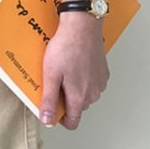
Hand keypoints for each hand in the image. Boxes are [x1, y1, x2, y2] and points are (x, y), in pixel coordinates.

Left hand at [39, 11, 109, 129]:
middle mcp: (93, 93)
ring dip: (74, 87)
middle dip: (64, 98)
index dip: (60, 118)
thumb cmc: (66, 47)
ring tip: (63, 69)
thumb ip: (49, 99)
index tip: (51, 108)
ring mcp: (100, 82)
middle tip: (53, 79)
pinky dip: (82, 77)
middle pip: (77, 107)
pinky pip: (91, 81)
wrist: (82, 26)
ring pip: (84, 94)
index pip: (73, 122)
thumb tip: (47, 119)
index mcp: (80, 97)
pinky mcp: (103, 71)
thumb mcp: (51, 74)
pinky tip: (73, 63)